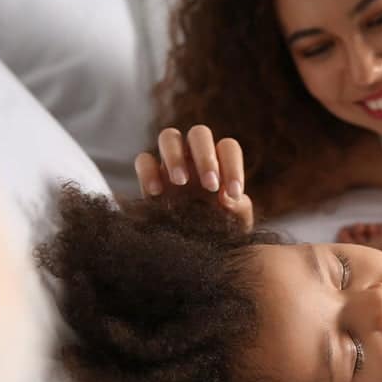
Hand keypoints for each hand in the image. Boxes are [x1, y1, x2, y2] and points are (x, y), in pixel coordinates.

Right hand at [133, 125, 253, 229]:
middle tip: (210, 185)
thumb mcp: (235, 222)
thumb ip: (238, 209)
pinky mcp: (149, 176)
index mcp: (220, 161)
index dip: (233, 166)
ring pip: (168, 137)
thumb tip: (225, 197)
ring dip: (174, 156)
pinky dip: (148, 172)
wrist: (195, 247)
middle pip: (199, 134)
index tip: (233, 193)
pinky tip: (156, 192)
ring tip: (180, 182)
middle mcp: (195, 156)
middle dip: (205, 157)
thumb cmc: (221, 228)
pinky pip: (143, 160)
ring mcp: (170, 163)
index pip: (227, 148)